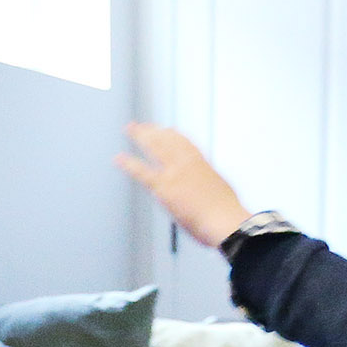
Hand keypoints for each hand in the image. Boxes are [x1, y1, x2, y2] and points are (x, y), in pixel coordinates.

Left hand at [115, 123, 253, 250]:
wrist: (225, 220)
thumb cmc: (227, 213)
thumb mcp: (221, 190)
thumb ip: (208, 185)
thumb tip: (207, 189)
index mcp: (201, 163)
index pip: (184, 142)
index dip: (171, 134)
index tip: (164, 129)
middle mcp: (187, 163)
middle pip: (167, 140)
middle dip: (153, 131)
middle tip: (142, 125)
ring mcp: (174, 173)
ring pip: (155, 147)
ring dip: (141, 135)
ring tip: (130, 128)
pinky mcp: (164, 187)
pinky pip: (142, 172)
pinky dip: (129, 163)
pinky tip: (119, 158)